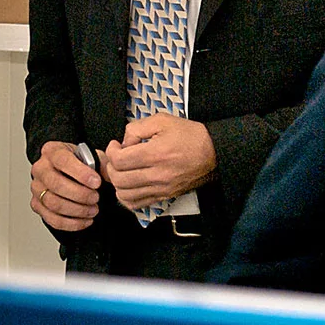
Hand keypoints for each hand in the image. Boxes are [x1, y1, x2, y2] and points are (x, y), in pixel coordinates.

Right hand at [30, 142, 101, 231]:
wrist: (70, 173)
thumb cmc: (80, 164)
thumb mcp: (94, 157)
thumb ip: (102, 165)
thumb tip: (110, 176)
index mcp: (52, 151)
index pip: (62, 160)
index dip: (80, 173)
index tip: (96, 182)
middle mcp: (40, 168)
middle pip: (56, 184)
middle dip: (80, 194)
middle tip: (96, 197)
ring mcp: (37, 188)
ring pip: (54, 203)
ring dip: (77, 210)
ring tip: (93, 209)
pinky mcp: (37, 205)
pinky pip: (52, 219)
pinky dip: (72, 223)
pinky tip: (85, 220)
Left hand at [100, 115, 214, 211]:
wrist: (213, 153)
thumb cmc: (190, 136)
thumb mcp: (162, 120)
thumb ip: (137, 128)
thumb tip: (124, 142)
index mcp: (155, 154)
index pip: (119, 160)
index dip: (111, 151)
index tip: (115, 146)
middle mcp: (157, 175)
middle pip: (119, 179)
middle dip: (111, 167)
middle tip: (115, 158)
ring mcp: (161, 189)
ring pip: (125, 195)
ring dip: (117, 183)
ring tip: (121, 171)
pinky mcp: (164, 196)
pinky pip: (137, 204)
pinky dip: (126, 198)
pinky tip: (128, 186)